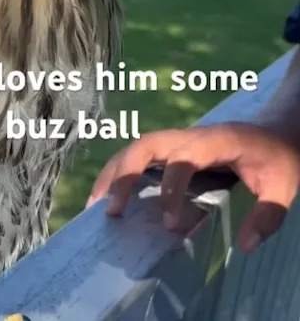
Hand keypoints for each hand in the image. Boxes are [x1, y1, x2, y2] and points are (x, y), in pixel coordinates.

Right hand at [87, 122, 299, 252]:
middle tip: (112, 211)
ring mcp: (176, 140)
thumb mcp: (284, 186)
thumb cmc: (279, 157)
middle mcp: (187, 136)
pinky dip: (118, 173)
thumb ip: (268, 215)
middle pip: (143, 146)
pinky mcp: (171, 148)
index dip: (171, 192)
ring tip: (95, 206)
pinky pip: (138, 156)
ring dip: (112, 175)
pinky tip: (109, 197)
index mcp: (213, 142)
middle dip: (123, 177)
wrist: (277, 129)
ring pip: (134, 149)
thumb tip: (245, 246)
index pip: (181, 161)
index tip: (170, 225)